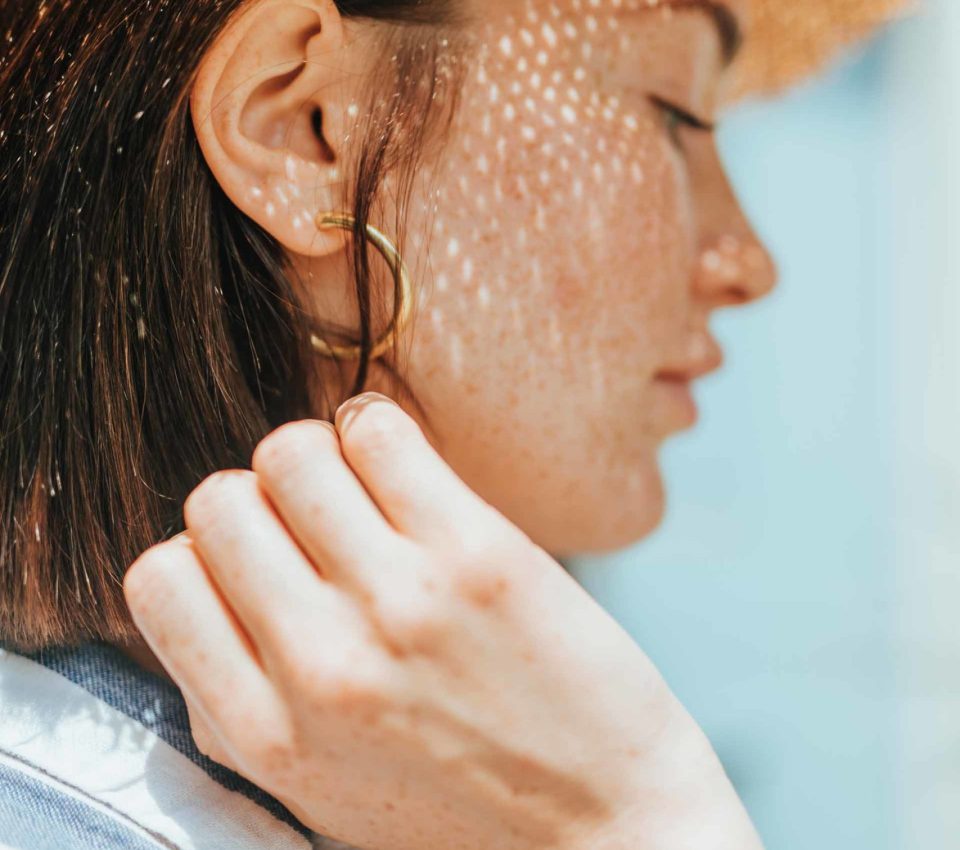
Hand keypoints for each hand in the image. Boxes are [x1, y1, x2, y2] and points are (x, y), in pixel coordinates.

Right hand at [123, 392, 761, 849]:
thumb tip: (205, 590)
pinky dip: (378, 429)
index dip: (205, 554)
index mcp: (263, 735)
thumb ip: (240, 703)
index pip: (158, 577)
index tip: (260, 559)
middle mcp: (317, 664)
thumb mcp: (319, 792)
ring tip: (362, 487)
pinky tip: (407, 466)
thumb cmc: (465, 812)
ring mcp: (399, 602)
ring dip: (316, 456)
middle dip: (257, 500)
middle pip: (218, 502)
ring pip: (289, 452)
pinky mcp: (478, 555)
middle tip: (316, 523)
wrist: (612, 839)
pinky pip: (379, 433)